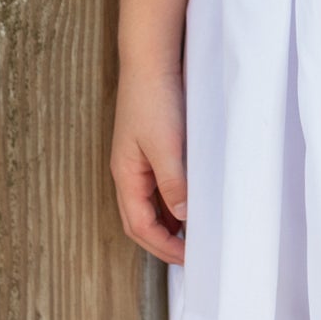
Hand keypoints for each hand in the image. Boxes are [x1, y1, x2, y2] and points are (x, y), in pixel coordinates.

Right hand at [111, 64, 188, 264]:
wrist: (151, 62)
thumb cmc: (154, 101)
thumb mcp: (166, 145)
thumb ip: (173, 182)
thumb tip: (184, 218)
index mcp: (126, 175)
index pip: (139, 226)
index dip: (163, 246)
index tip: (190, 257)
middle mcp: (129, 173)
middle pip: (139, 221)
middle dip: (162, 243)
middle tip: (191, 255)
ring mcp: (138, 162)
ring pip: (149, 206)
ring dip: (167, 224)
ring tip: (194, 236)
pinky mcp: (151, 150)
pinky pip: (158, 188)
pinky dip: (172, 203)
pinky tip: (190, 204)